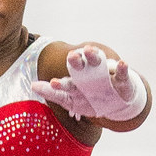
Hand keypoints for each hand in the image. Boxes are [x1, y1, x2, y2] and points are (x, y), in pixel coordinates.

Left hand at [31, 45, 147, 121]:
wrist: (116, 104)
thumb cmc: (90, 99)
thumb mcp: (71, 101)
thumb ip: (52, 93)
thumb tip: (32, 85)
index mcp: (77, 80)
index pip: (68, 79)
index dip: (62, 82)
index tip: (54, 83)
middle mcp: (90, 73)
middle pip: (82, 65)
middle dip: (77, 61)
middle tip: (71, 56)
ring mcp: (106, 75)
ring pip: (100, 63)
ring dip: (94, 56)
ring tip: (89, 50)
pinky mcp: (122, 79)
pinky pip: (122, 73)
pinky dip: (122, 68)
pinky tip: (122, 64)